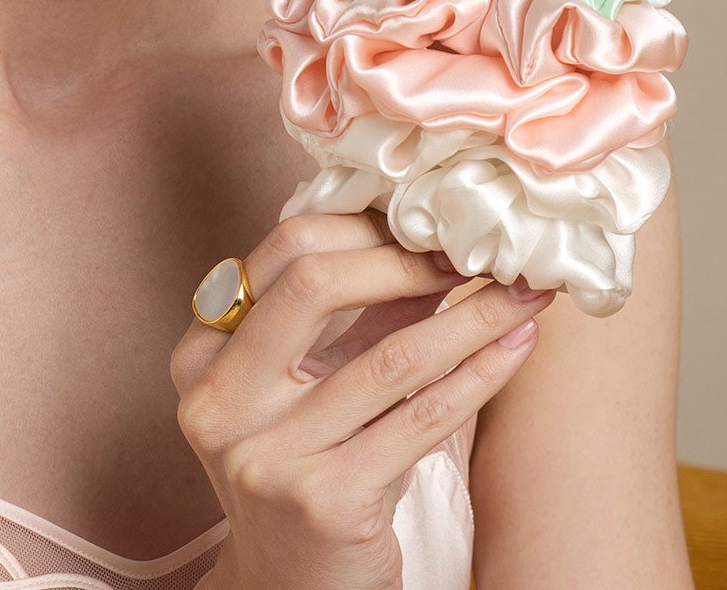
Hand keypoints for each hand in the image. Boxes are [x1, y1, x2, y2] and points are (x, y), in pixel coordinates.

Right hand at [171, 210, 554, 589]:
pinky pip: (420, 420)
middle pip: (315, 285)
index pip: (281, 253)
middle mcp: (219, 400)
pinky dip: (479, 376)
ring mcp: (267, 454)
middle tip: (476, 253)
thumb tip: (432, 240)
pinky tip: (516, 349)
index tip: (426, 225)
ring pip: (388, 357)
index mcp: (202, 355)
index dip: (361, 230)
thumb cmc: (309, 474)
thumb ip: (356, 316)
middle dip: (407, 260)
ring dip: (472, 317)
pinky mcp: (324, 501)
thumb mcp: (312, 388)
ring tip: (524, 294)